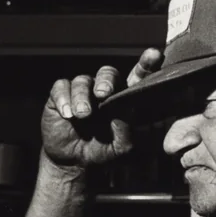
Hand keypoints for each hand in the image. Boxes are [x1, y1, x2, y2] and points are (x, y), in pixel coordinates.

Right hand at [40, 48, 163, 167]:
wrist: (73, 161)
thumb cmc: (102, 150)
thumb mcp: (120, 146)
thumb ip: (127, 128)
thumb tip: (127, 109)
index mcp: (124, 99)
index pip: (137, 78)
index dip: (146, 65)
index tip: (154, 54)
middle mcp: (104, 91)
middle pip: (108, 73)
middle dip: (106, 80)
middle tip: (103, 94)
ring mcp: (83, 91)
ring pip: (83, 80)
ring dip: (82, 97)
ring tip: (83, 115)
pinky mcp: (62, 95)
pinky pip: (61, 87)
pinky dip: (63, 99)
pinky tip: (67, 114)